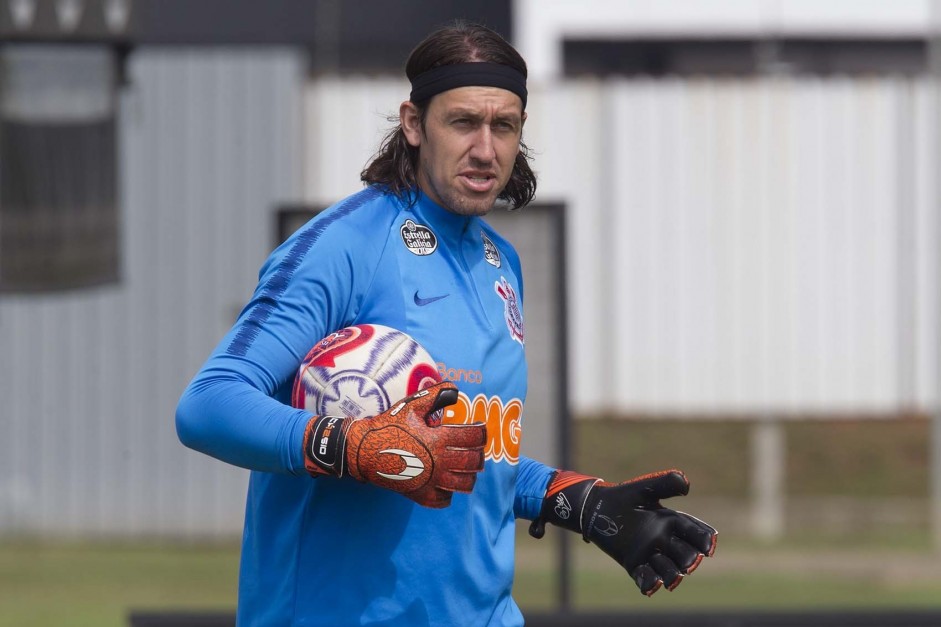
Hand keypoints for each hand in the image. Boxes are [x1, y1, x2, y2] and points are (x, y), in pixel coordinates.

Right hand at [302, 381, 486, 507]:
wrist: (364, 451)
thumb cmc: (389, 426)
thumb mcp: (411, 405)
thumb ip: (436, 395)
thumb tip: (456, 391)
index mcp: (438, 439)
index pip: (474, 437)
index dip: (481, 431)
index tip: (479, 428)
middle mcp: (439, 463)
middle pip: (474, 462)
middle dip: (479, 454)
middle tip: (474, 448)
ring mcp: (431, 482)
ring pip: (465, 484)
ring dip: (470, 475)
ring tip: (466, 467)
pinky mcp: (421, 495)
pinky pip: (445, 499)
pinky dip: (450, 492)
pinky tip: (445, 482)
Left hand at [529, 468, 716, 595]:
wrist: (597, 508)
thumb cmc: (624, 497)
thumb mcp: (645, 488)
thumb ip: (665, 484)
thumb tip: (686, 483)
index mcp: (673, 522)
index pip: (695, 533)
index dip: (703, 539)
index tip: (707, 546)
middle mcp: (666, 541)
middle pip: (686, 555)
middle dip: (689, 560)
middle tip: (688, 562)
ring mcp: (651, 555)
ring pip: (669, 571)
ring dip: (671, 573)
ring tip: (667, 573)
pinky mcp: (634, 565)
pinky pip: (645, 578)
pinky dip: (650, 582)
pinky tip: (651, 582)